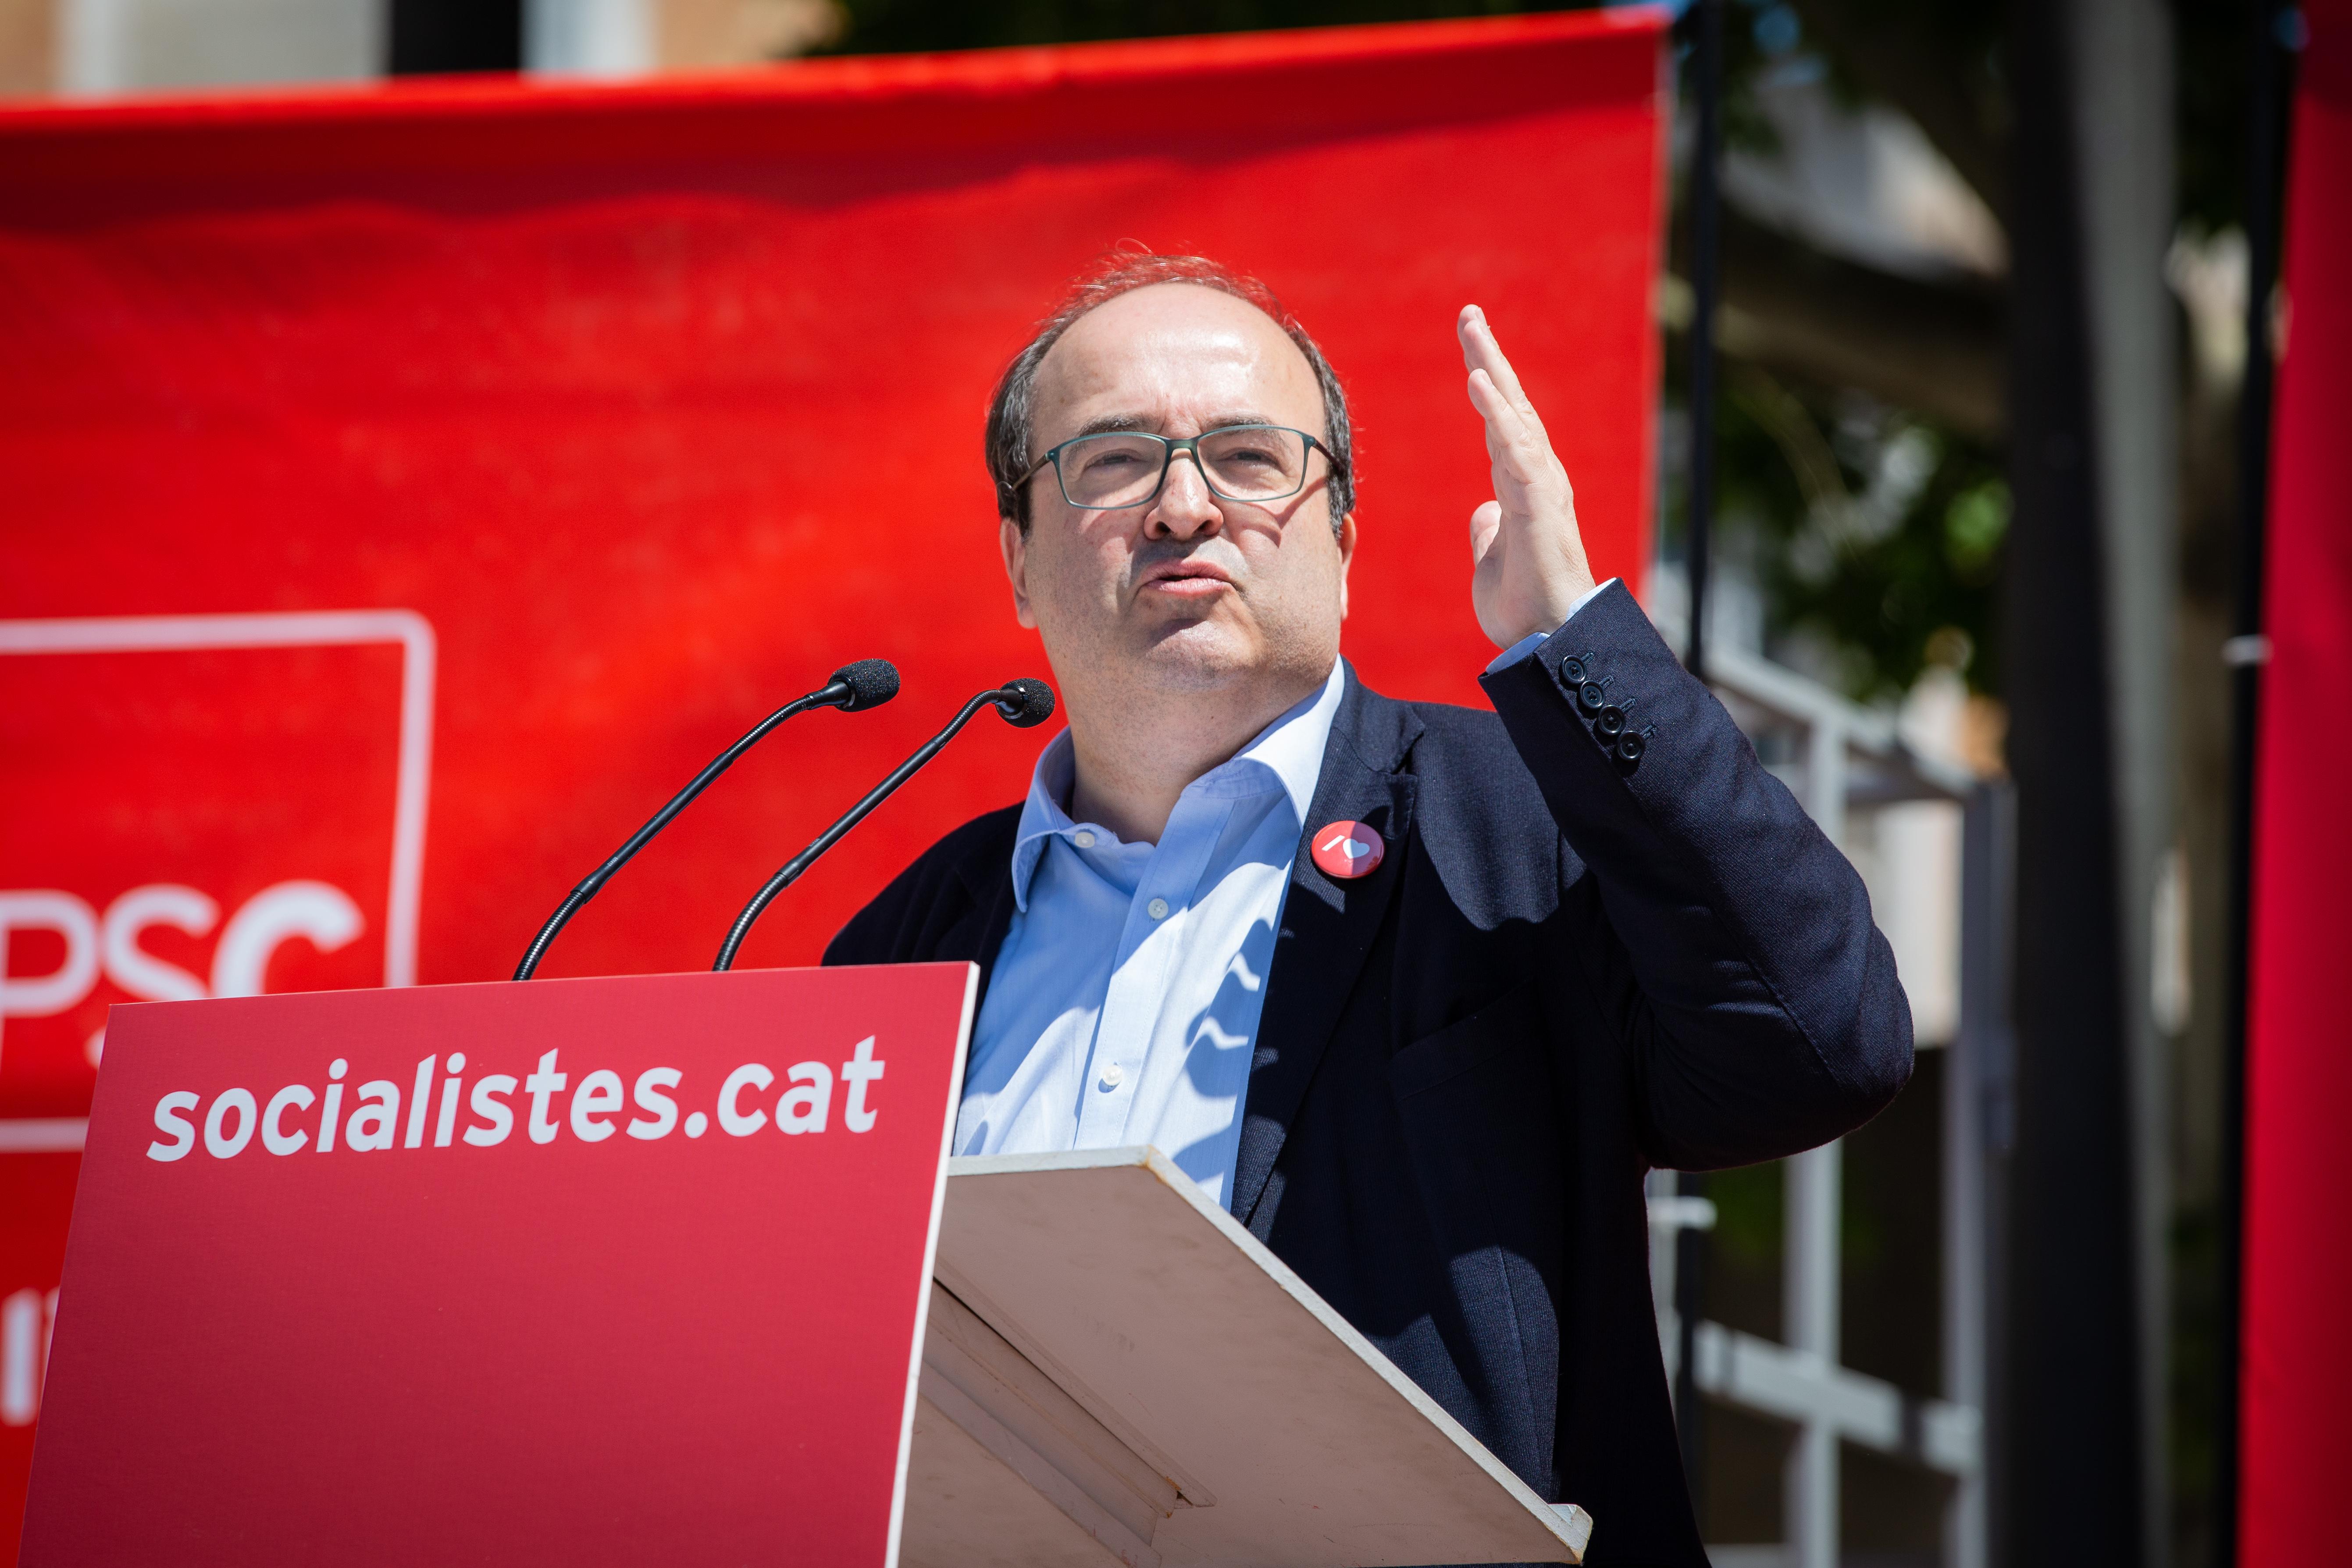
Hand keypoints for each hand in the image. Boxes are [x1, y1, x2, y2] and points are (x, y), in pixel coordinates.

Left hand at [1458, 305, 1596, 648]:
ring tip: (1472, 332)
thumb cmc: (1525, 606)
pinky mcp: (1537, 504)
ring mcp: (1540, 488)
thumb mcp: (1492, 561)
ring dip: (1492, 372)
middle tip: (1469, 315)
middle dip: (1489, 358)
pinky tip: (1479, 383)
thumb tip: (1484, 512)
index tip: (1470, 349)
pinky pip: (1515, 450)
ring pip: (1515, 418)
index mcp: (1521, 487)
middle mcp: (1535, 478)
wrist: (1549, 639)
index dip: (1486, 385)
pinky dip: (1498, 415)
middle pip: (1510, 406)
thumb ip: (1489, 532)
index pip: (1501, 424)